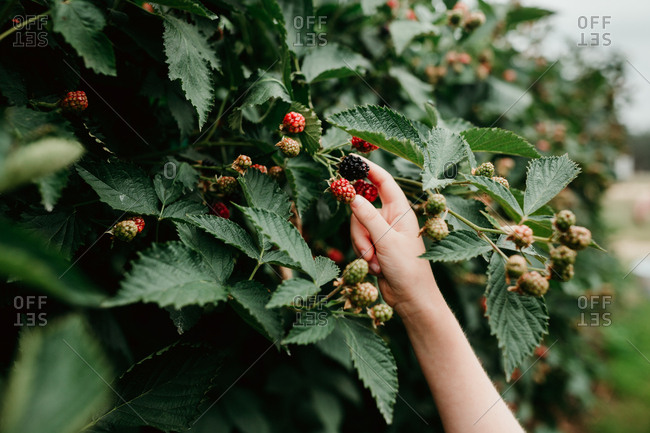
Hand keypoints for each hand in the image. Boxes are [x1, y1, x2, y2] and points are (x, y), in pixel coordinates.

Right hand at [349, 157, 438, 316]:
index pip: (383, 182)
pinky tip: (375, 267)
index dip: (368, 169)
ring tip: (375, 261)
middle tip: (367, 245)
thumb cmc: (408, 268)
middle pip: (363, 207)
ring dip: (362, 245)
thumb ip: (367, 217)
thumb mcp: (386, 241)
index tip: (351, 159)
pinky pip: (358, 241)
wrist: (411, 299)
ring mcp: (382, 233)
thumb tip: (351, 195)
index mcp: (401, 210)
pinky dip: (363, 254)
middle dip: (360, 228)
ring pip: (357, 226)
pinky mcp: (375, 247)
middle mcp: (392, 218)